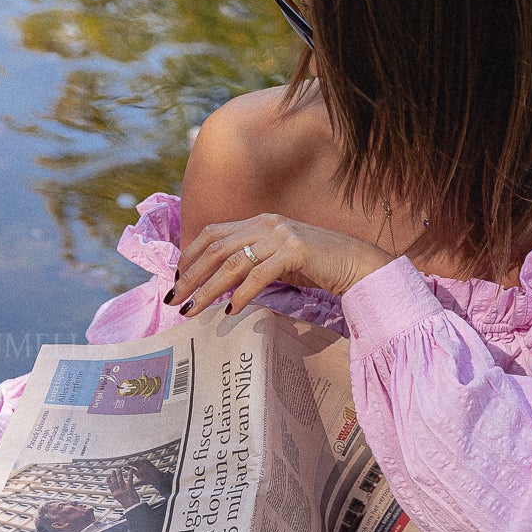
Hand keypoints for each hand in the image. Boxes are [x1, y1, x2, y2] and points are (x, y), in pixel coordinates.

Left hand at [170, 214, 391, 315]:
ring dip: (208, 289)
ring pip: (232, 263)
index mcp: (260, 221)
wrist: (358, 263)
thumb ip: (253, 261)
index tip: (176, 278)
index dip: (189, 254)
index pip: (213, 232)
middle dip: (191, 275)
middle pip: (216, 248)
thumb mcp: (279, 258)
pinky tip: (231, 311)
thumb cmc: (319, 266)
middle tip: (174, 300)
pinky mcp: (296, 250)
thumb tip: (221, 281)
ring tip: (192, 310)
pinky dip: (242, 294)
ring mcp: (282, 234)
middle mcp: (267, 222)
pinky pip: (259, 274)